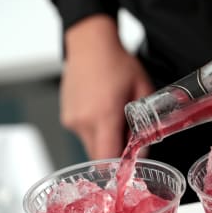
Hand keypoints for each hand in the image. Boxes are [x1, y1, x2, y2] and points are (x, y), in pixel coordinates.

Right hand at [62, 15, 153, 159]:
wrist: (90, 44)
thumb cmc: (117, 63)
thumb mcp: (142, 91)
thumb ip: (145, 126)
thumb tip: (145, 153)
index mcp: (103, 117)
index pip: (107, 160)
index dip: (120, 169)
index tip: (131, 167)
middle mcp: (83, 122)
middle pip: (99, 158)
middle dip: (115, 156)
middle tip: (128, 138)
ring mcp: (71, 120)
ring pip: (90, 147)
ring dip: (105, 142)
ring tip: (114, 118)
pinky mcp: (66, 117)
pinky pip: (83, 135)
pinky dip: (94, 131)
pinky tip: (102, 111)